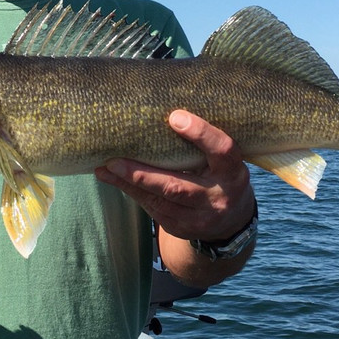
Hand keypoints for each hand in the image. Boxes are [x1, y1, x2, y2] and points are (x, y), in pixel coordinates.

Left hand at [95, 109, 255, 241]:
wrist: (232, 221)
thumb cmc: (220, 175)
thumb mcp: (222, 159)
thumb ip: (203, 142)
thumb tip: (165, 110)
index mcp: (233, 172)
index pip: (222, 150)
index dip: (201, 133)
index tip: (175, 116)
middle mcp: (219, 198)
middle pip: (178, 186)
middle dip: (142, 174)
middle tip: (114, 160)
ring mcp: (200, 218)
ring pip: (159, 202)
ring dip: (128, 184)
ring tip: (104, 169)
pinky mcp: (182, 228)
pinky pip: (153, 210)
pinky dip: (133, 193)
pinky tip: (115, 179)